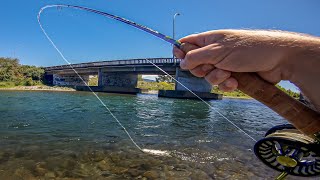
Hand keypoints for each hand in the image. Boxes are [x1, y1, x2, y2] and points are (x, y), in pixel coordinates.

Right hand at [173, 30, 295, 91]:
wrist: (277, 60)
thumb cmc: (248, 49)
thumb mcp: (218, 51)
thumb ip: (197, 57)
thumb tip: (182, 62)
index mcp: (209, 40)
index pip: (187, 44)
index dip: (181, 51)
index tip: (179, 58)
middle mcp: (215, 52)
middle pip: (195, 65)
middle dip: (203, 70)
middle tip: (213, 66)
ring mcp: (224, 64)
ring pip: (208, 77)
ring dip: (217, 78)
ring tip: (229, 73)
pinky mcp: (232, 76)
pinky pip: (221, 84)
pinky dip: (227, 85)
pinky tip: (236, 82)